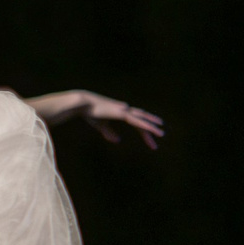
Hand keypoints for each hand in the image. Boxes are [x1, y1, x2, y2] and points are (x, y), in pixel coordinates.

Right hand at [32, 89, 163, 146]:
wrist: (83, 104)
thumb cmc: (89, 113)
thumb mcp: (100, 126)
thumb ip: (109, 133)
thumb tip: (118, 141)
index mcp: (121, 113)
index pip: (136, 122)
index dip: (143, 130)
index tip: (149, 139)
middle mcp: (125, 110)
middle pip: (141, 121)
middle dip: (150, 130)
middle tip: (159, 137)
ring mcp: (125, 111)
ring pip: (142, 120)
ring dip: (152, 127)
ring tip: (161, 134)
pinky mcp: (123, 113)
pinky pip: (138, 121)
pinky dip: (147, 126)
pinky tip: (153, 130)